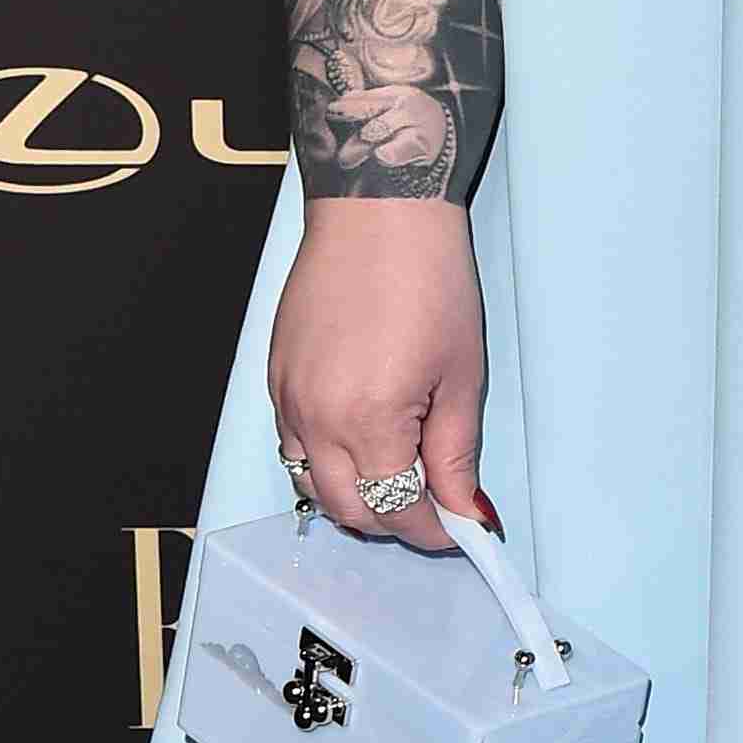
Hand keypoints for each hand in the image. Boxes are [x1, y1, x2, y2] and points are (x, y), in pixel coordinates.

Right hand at [271, 197, 490, 556]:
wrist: (377, 211)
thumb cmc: (427, 278)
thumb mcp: (461, 375)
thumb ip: (457, 455)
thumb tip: (467, 512)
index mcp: (368, 421)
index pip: (398, 510)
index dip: (434, 530)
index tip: (462, 529)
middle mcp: (315, 418)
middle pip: (350, 510)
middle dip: (397, 521)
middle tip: (438, 504)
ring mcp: (287, 399)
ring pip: (312, 486)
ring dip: (357, 496)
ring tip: (402, 471)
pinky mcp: (275, 378)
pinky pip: (294, 447)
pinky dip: (326, 462)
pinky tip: (363, 441)